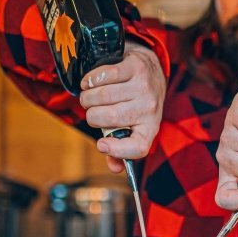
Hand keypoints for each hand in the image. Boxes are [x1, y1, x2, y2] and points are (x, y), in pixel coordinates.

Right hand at [78, 41, 164, 171]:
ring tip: (90, 96)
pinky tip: (91, 82)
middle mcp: (150, 108)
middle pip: (107, 117)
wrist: (150, 69)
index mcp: (150, 127)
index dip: (118, 150)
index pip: (139, 147)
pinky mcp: (136, 67)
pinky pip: (102, 76)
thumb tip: (114, 168)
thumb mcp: (133, 125)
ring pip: (101, 96)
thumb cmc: (135, 103)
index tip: (101, 144)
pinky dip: (90, 80)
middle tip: (93, 110)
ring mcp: (144, 87)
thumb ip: (121, 147)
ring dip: (87, 97)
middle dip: (91, 115)